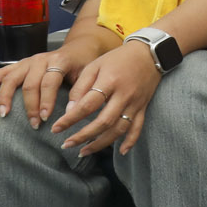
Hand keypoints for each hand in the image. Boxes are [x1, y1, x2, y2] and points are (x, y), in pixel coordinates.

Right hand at [0, 40, 97, 127]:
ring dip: (7, 97)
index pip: (49, 82)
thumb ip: (80, 90)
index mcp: (60, 61)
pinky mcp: (20, 63)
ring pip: (13, 78)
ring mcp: (29, 61)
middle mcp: (41, 59)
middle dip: (30, 106)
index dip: (46, 101)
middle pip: (30, 84)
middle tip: (33, 124)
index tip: (45, 118)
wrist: (78, 49)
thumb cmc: (83, 65)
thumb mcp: (87, 75)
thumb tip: (72, 111)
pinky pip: (3, 71)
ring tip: (4, 114)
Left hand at [53, 40, 162, 155]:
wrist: (150, 53)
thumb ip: (81, 86)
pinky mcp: (143, 107)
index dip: (70, 119)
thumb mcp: (95, 65)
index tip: (56, 128)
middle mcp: (124, 95)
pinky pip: (138, 127)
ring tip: (84, 151)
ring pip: (119, 129)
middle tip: (66, 144)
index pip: (88, 105)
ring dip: (101, 143)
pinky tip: (122, 152)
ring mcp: (135, 103)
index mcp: (110, 82)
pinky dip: (131, 141)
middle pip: (104, 121)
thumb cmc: (117, 58)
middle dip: (83, 136)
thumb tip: (70, 110)